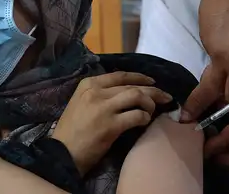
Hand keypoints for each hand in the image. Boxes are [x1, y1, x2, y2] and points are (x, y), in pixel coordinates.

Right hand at [52, 71, 173, 175]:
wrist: (62, 153)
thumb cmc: (72, 131)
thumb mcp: (81, 103)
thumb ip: (100, 94)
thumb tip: (127, 91)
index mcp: (88, 84)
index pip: (120, 75)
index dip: (140, 77)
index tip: (152, 82)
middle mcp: (96, 92)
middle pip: (132, 85)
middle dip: (153, 91)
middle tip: (165, 97)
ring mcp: (103, 108)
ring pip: (138, 96)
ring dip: (150, 103)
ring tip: (152, 112)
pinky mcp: (111, 125)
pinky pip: (137, 116)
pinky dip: (145, 118)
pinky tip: (144, 123)